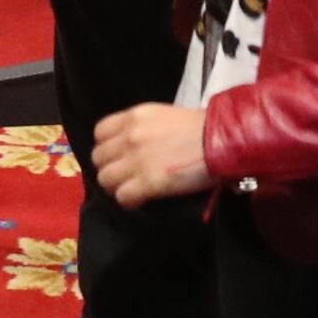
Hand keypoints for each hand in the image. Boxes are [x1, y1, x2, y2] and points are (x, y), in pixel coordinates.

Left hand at [89, 103, 213, 204]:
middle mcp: (129, 136)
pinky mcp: (148, 182)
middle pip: (99, 158)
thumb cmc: (197, 127)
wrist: (219, 141)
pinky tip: (140, 199)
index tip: (117, 155)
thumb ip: (140, 127)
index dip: (107, 147)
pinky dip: (128, 200)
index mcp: (133, 117)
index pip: (99, 133)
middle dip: (110, 168)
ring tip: (131, 188)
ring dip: (116, 186)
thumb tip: (128, 144)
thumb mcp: (162, 116)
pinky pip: (122, 196)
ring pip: (105, 179)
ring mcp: (137, 160)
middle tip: (124, 175)